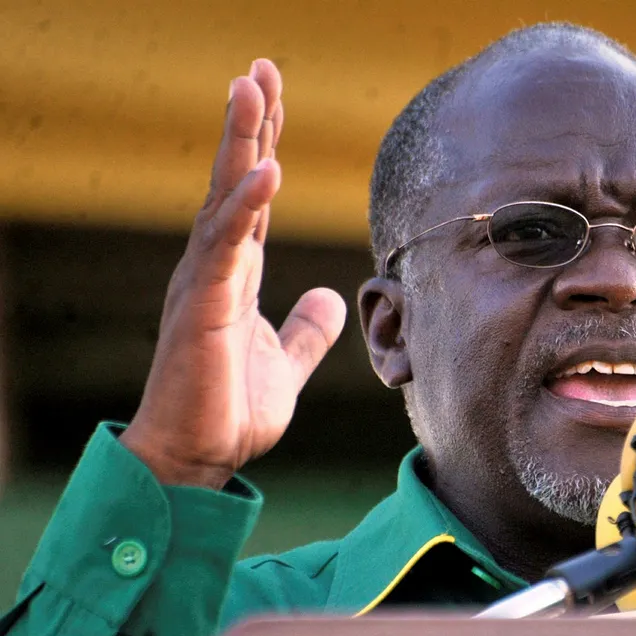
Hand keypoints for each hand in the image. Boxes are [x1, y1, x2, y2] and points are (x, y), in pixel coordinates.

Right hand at [120, 60, 346, 489]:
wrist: (197, 458)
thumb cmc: (230, 409)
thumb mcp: (288, 362)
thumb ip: (308, 329)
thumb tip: (330, 296)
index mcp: (236, 274)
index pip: (253, 197)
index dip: (264, 147)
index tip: (274, 97)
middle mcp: (216, 267)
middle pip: (235, 182)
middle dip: (249, 124)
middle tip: (260, 69)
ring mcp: (204, 283)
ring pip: (223, 198)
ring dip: (240, 142)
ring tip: (251, 86)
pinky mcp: (201, 308)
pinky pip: (226, 246)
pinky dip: (245, 206)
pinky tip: (267, 168)